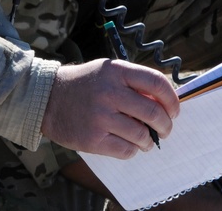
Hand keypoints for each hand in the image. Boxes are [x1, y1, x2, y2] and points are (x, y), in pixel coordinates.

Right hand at [41, 59, 178, 158]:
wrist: (47, 98)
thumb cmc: (84, 84)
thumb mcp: (107, 72)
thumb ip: (133, 84)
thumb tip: (165, 103)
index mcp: (116, 71)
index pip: (157, 83)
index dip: (172, 99)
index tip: (174, 110)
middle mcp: (109, 92)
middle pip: (154, 112)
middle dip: (166, 125)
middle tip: (164, 130)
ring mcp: (100, 116)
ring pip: (142, 135)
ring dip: (149, 141)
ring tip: (145, 140)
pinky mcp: (93, 138)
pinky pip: (126, 150)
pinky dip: (132, 150)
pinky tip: (128, 145)